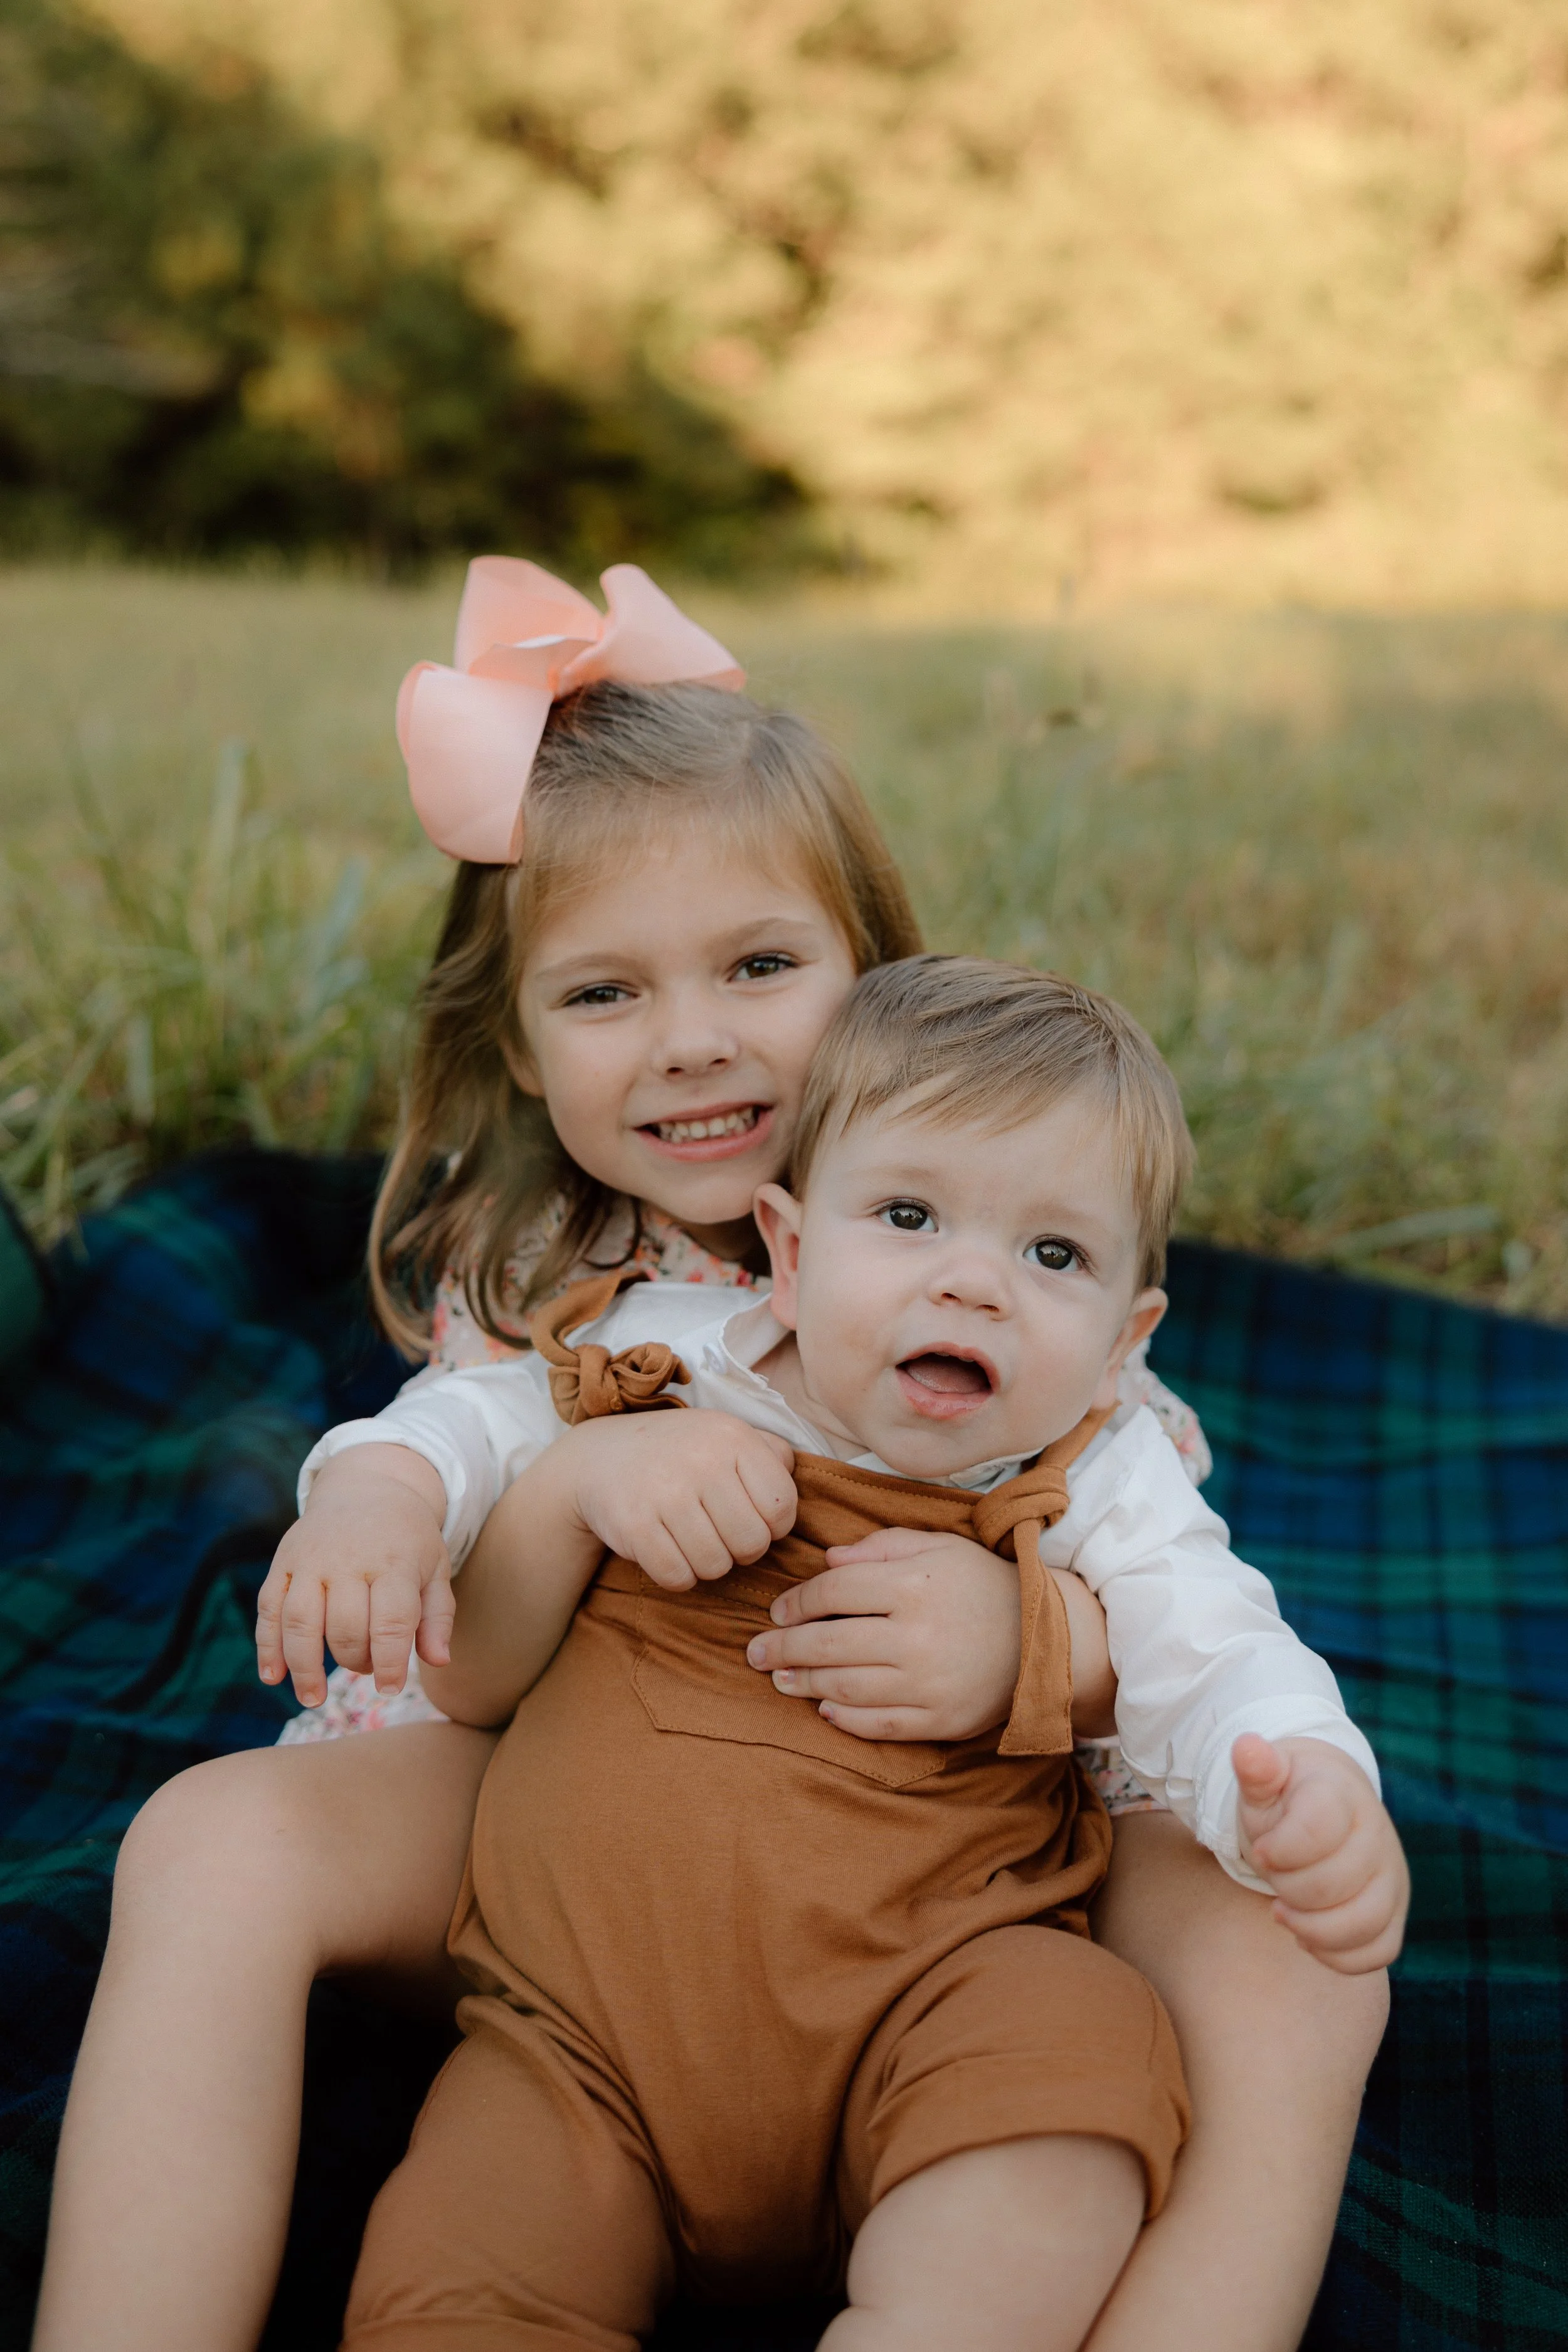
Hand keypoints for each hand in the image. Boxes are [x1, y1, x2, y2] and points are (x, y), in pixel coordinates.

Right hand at [255, 1445, 453, 1707]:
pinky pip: (269, 1608)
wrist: (368, 1485)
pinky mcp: (284, 1561)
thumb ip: (438, 1616)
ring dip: (304, 1667)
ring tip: (313, 1699)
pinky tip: (273, 1676)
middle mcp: (349, 1559)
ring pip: (300, 1622)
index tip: (389, 1689)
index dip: (388, 1662)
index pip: (391, 1621)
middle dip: (355, 1661)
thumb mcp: (435, 1568)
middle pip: (344, 1627)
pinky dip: (267, 1645)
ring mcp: (311, 1559)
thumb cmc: (408, 1540)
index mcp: (394, 1561)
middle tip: (365, 1668)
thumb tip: (439, 1661)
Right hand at [565, 1412, 795, 1589]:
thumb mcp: (725, 1435)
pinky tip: (669, 1550)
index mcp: (732, 1436)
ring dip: (708, 1564)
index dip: (773, 1525)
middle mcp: (701, 1461)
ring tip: (693, 1539)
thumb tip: (793, 1477)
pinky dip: (678, 1575)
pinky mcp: (634, 1526)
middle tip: (720, 1533)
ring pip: (716, 1566)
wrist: (598, 1459)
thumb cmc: (678, 1454)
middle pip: (752, 1543)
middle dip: (741, 1549)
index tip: (751, 1516)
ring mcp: (664, 1493)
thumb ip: (770, 1452)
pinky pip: (677, 1577)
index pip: (782, 1506)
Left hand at [744, 1527, 1110, 1742]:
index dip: (796, 1602)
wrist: (1046, 1638)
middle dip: (782, 1648)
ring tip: (778, 1678)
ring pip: (846, 1688)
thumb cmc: (982, 1584)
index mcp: (914, 1585)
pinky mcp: (941, 1720)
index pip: (833, 1593)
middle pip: (829, 1644)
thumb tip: (827, 1561)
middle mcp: (917, 1636)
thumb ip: (880, 1549)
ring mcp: (929, 1683)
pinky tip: (823, 1708)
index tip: (776, 1612)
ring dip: (803, 1684)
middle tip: (753, 1652)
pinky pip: (879, 1725)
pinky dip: (844, 1719)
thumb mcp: (938, 1547)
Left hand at [1234, 1733, 1408, 1973]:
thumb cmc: (1286, 1800)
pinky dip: (1338, 1955)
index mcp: (1342, 1794)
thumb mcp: (1266, 1781)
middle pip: (1334, 1883)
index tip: (1262, 1850)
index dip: (1279, 1849)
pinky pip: (1379, 1952)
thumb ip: (1257, 1770)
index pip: (1318, 1829)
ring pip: (1364, 1922)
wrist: (1324, 1809)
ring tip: (1283, 1913)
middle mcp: (1377, 1834)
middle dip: (1289, 1888)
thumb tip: (1247, 1747)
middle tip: (1272, 1878)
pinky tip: (1307, 1936)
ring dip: (1312, 1928)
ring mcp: (1391, 1876)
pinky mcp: (1394, 1913)